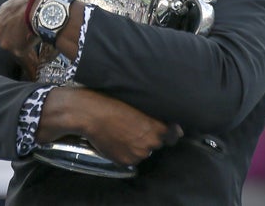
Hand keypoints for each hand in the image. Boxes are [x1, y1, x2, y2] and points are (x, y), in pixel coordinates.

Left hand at [0, 0, 49, 78]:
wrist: (40, 5)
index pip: (4, 25)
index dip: (15, 25)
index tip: (24, 25)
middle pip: (6, 37)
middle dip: (15, 37)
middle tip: (29, 35)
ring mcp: (5, 42)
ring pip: (14, 47)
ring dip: (22, 46)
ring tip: (36, 45)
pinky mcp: (17, 50)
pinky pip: (25, 55)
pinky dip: (31, 55)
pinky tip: (39, 51)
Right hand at [40, 87, 183, 165]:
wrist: (88, 113)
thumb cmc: (110, 103)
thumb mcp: (136, 103)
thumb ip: (155, 117)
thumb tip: (175, 129)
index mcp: (156, 127)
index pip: (173, 134)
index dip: (170, 132)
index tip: (167, 129)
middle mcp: (150, 142)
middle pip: (156, 143)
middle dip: (148, 137)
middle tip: (133, 126)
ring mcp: (137, 154)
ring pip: (143, 152)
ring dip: (136, 145)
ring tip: (121, 132)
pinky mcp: (125, 161)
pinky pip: (130, 159)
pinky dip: (125, 152)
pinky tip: (115, 140)